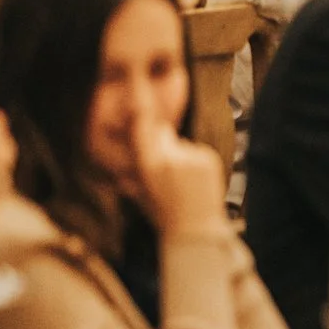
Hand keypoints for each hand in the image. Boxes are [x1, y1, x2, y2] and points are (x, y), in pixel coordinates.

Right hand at [127, 115, 227, 235]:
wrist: (196, 230)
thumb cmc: (163, 215)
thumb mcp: (139, 194)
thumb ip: (129, 173)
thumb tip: (119, 160)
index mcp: (148, 166)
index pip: (141, 128)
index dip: (139, 112)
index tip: (137, 98)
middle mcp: (170, 157)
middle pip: (161, 131)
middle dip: (160, 140)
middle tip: (164, 163)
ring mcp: (191, 157)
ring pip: (180, 144)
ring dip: (180, 154)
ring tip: (182, 181)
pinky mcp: (209, 158)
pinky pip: (197, 151)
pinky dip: (195, 160)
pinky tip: (195, 180)